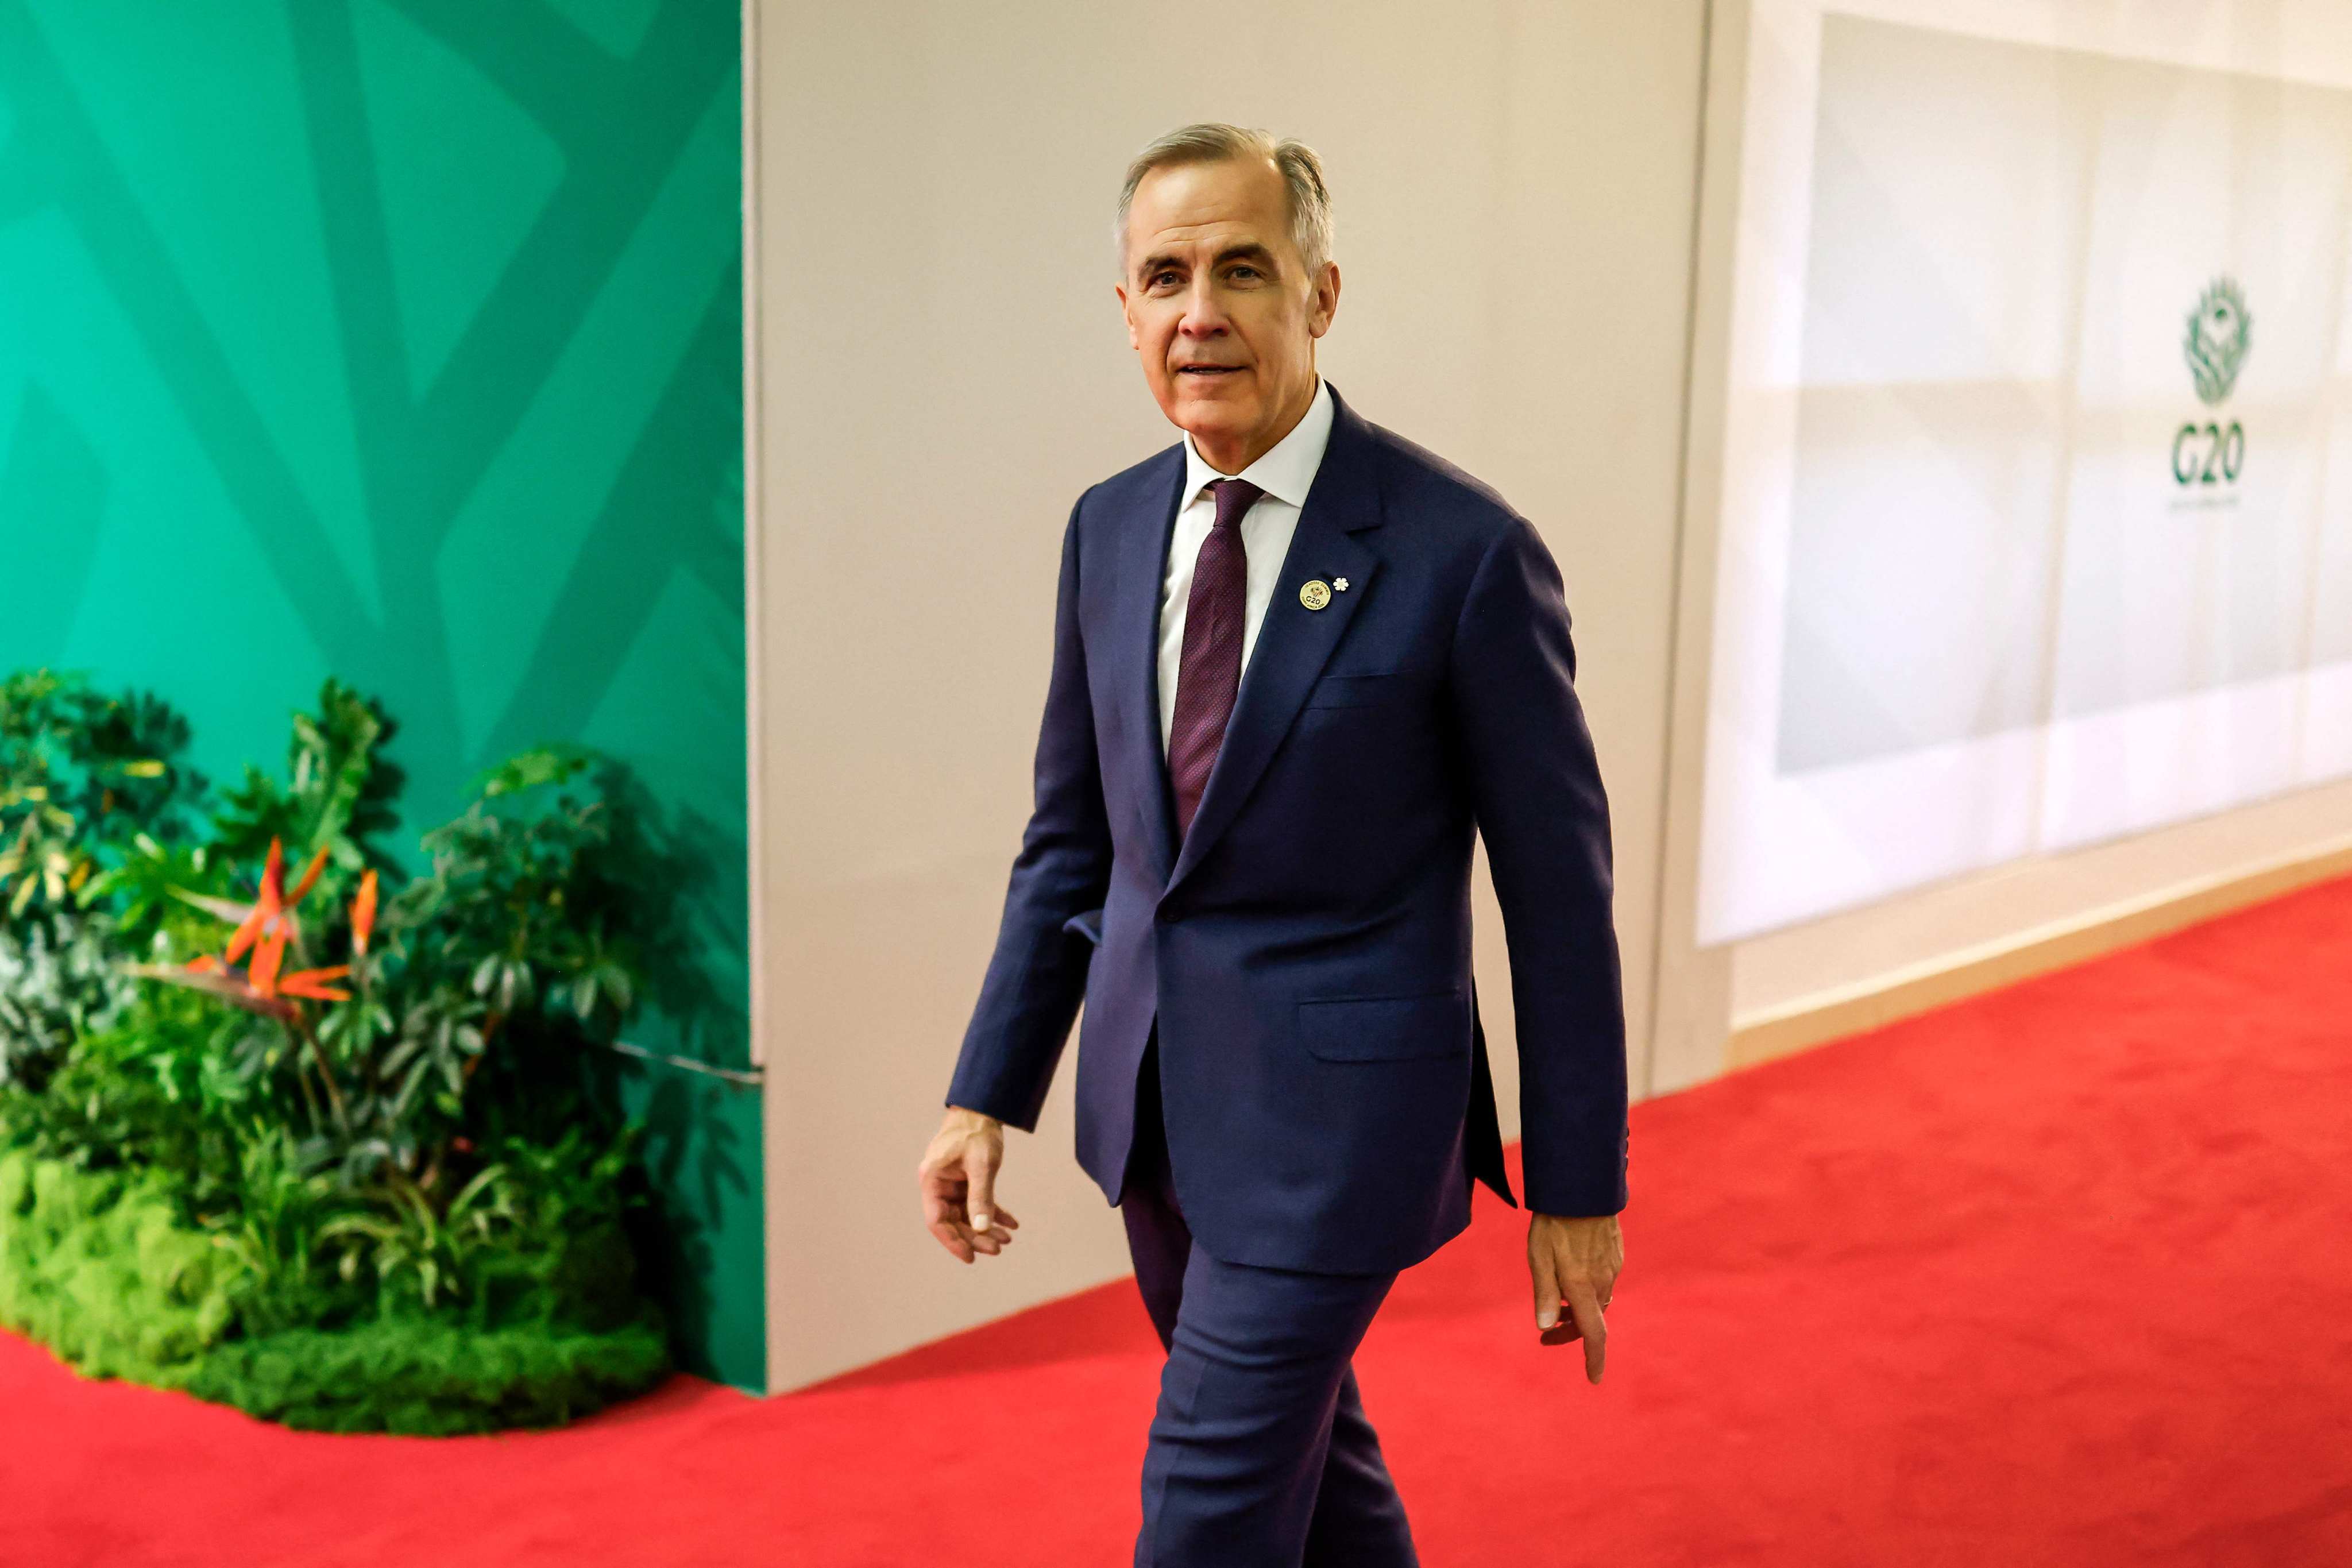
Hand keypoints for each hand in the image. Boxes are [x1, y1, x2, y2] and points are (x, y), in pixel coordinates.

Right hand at [918, 1106, 1019, 1262]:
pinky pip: (977, 1204)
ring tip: (1007, 1239)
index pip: (937, 1221)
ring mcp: (951, 1184)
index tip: (971, 1257)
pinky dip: (993, 1214)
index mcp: (932, 1180)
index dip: (953, 1242)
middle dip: (976, 1237)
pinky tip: (1010, 1223)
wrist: (982, 1109)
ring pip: (966, 1216)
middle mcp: (938, 1185)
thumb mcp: (981, 1165)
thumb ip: (981, 1197)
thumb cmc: (977, 1132)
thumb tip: (982, 1228)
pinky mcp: (965, 1182)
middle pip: (953, 1221)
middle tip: (999, 1248)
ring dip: (985, 1228)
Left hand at [1527, 1211, 1622, 1382]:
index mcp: (1583, 1287)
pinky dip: (1588, 1289)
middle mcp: (1603, 1280)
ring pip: (1598, 1299)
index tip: (1595, 1379)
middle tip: (1546, 1336)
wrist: (1582, 1185)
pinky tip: (1571, 1275)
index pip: (1594, 1334)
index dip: (1595, 1359)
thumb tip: (1546, 1326)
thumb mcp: (1539, 1256)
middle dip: (1572, 1331)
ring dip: (1580, 1309)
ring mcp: (1612, 1266)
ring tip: (1555, 1302)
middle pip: (1592, 1319)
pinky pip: (1603, 1280)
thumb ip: (1544, 1292)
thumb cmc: (1555, 1220)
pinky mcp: (1615, 1252)